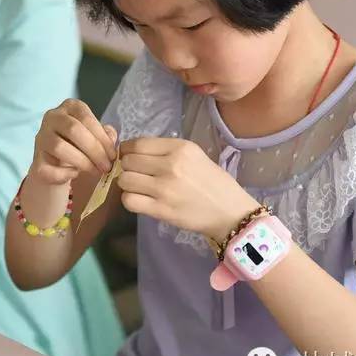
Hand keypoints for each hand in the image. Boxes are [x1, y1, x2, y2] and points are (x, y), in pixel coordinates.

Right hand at [30, 99, 116, 185]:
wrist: (58, 164)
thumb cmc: (81, 144)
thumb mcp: (95, 136)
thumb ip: (106, 134)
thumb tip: (111, 138)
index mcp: (70, 107)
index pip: (86, 118)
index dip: (102, 138)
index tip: (113, 156)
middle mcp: (52, 117)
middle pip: (73, 130)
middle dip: (94, 151)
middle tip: (106, 166)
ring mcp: (41, 137)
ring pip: (59, 147)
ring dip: (82, 162)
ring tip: (95, 171)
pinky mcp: (35, 159)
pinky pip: (49, 168)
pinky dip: (65, 174)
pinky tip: (74, 174)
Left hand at [117, 137, 260, 241]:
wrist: (230, 212)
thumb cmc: (213, 182)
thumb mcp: (195, 155)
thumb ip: (167, 151)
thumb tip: (135, 151)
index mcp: (180, 148)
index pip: (138, 144)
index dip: (127, 150)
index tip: (129, 156)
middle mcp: (171, 165)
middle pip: (129, 161)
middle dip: (127, 167)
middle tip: (136, 174)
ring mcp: (164, 188)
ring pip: (125, 180)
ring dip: (127, 184)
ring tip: (138, 188)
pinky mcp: (161, 209)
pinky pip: (130, 200)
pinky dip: (130, 200)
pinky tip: (140, 200)